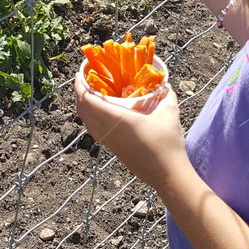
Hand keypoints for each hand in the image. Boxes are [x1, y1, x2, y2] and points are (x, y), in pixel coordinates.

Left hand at [73, 74, 187, 192]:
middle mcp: (106, 131)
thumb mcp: (169, 113)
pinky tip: (104, 114)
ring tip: (92, 95)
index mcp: (115, 119)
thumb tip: (165, 84)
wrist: (167, 175)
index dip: (79, 85)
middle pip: (82, 110)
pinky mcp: (113, 150)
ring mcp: (108, 142)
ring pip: (86, 122)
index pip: (87, 99)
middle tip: (85, 80)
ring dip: (84, 107)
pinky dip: (91, 118)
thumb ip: (166, 95)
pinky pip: (94, 130)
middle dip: (79, 93)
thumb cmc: (166, 144)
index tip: (80, 72)